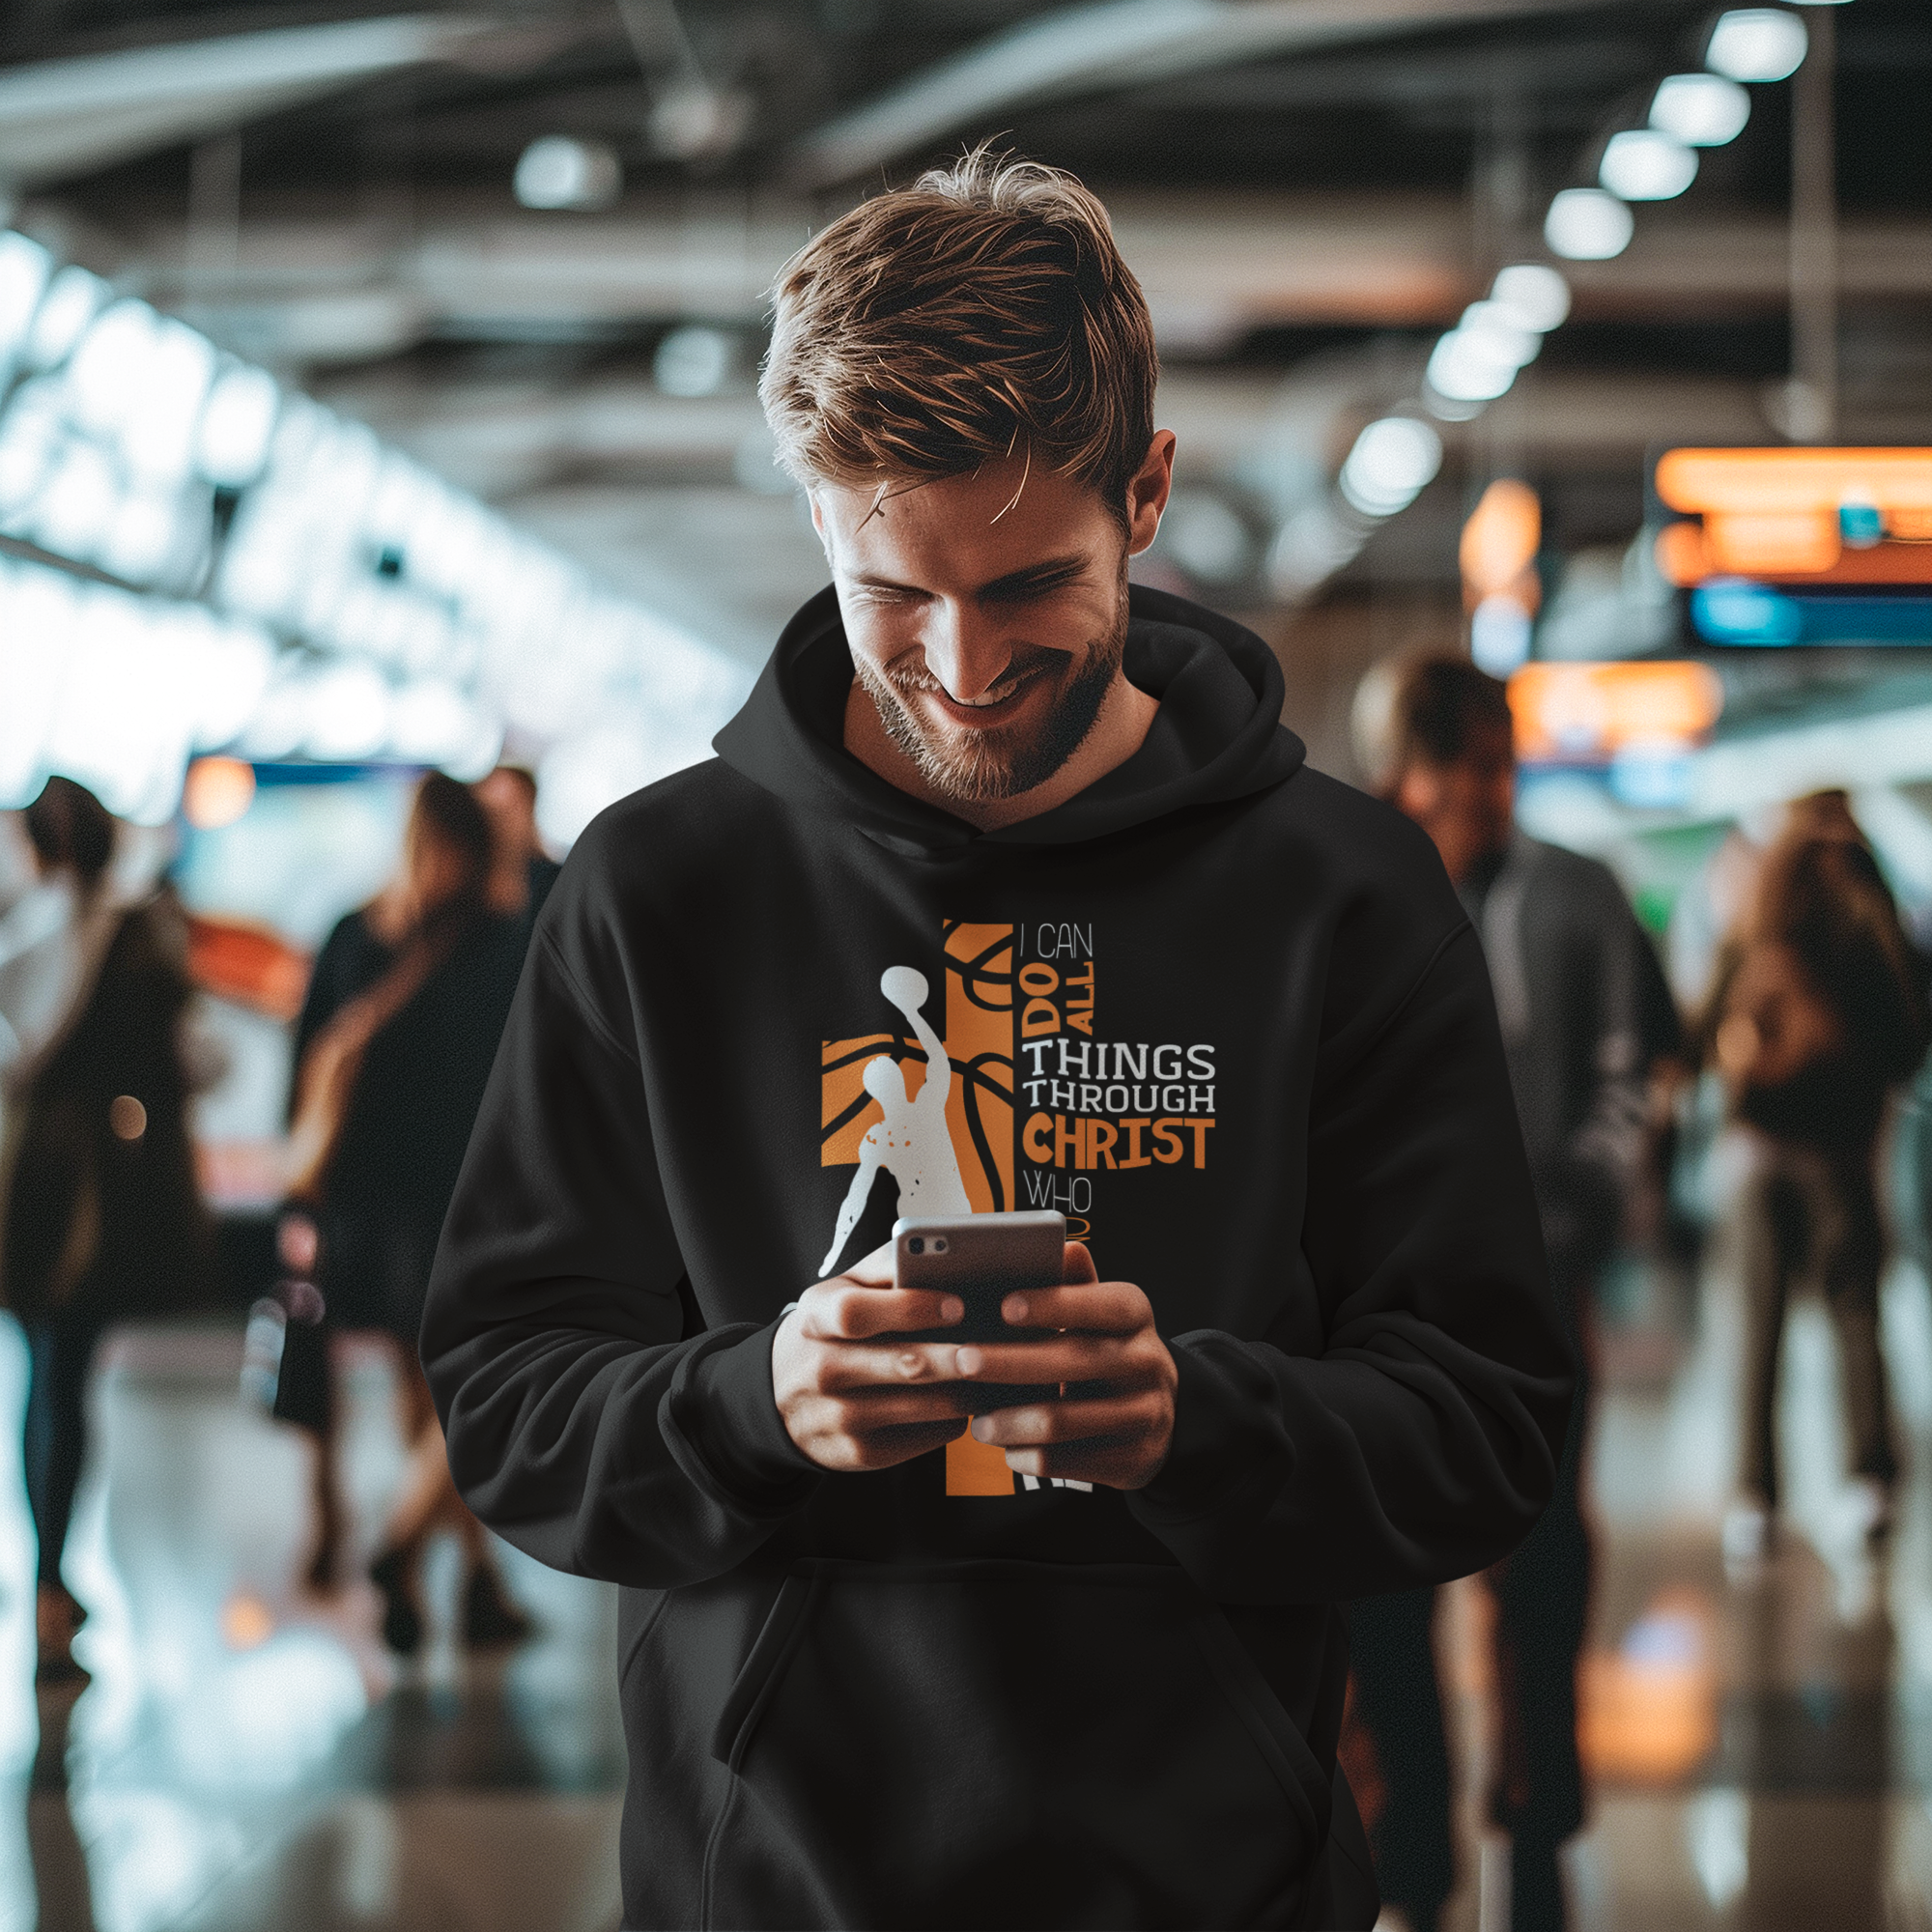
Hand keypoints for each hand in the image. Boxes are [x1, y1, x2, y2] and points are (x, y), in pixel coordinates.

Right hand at [771, 1244, 974, 1471]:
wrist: (781, 1396)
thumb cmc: (831, 1331)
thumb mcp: (841, 1290)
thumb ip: (887, 1267)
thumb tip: (947, 1253)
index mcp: (816, 1318)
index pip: (856, 1313)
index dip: (910, 1308)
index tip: (957, 1304)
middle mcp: (823, 1370)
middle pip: (904, 1364)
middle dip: (957, 1356)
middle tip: (996, 1345)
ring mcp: (840, 1418)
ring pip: (926, 1405)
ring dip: (970, 1388)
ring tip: (998, 1369)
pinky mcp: (860, 1455)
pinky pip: (928, 1436)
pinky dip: (958, 1417)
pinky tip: (972, 1399)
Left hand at [962, 1244, 1176, 1490]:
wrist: (1161, 1413)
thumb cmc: (1108, 1349)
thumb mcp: (1099, 1313)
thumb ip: (1073, 1285)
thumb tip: (1061, 1247)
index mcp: (1135, 1315)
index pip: (1099, 1304)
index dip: (1053, 1305)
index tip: (1004, 1305)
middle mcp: (1147, 1361)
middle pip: (1073, 1361)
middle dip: (1010, 1362)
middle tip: (961, 1360)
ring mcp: (1145, 1413)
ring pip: (1063, 1420)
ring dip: (1010, 1420)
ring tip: (976, 1421)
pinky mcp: (1132, 1460)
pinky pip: (1067, 1461)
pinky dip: (1027, 1454)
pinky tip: (1005, 1445)